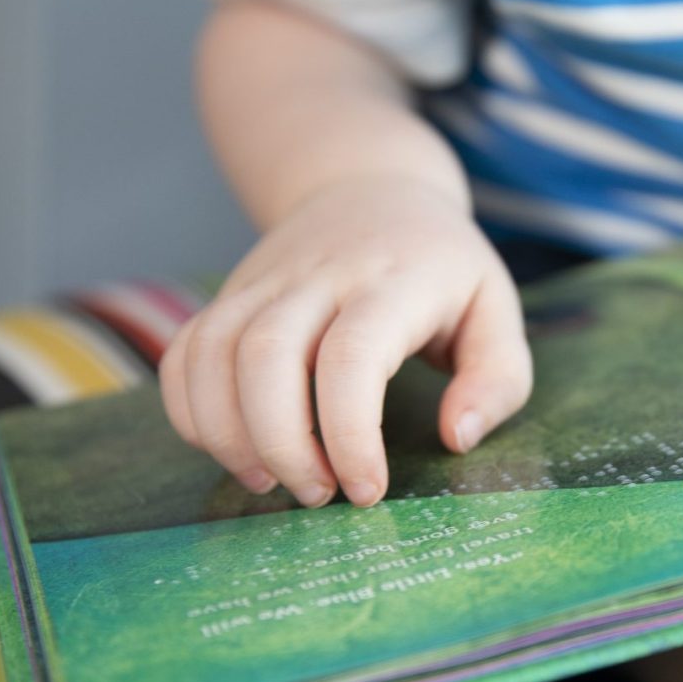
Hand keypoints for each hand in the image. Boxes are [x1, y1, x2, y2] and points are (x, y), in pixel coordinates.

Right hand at [159, 175, 531, 506]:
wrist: (371, 186)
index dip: (351, 434)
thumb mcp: (496, 311)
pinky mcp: (231, 295)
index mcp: (393, 282)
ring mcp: (264, 282)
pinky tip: (229, 448)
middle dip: (283, 444)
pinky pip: (186, 352)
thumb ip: (496, 381)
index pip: (352, 357)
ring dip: (229, 434)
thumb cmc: (442, 269)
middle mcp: (318, 276)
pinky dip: (190, 410)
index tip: (367, 490)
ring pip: (214, 353)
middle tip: (318, 495)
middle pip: (268, 355)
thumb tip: (456, 437)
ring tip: (270, 481)